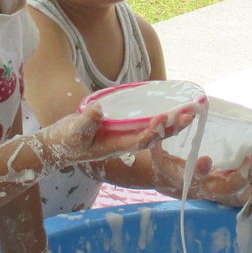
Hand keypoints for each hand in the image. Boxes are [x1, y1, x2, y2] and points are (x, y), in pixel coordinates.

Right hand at [31, 105, 195, 168]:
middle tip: (191, 115)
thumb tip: (98, 110)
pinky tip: (172, 106)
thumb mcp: (72, 133)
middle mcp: (126, 142)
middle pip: (154, 136)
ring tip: (190, 109)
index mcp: (116, 146)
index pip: (140, 141)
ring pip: (154, 129)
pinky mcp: (123, 126)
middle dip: (173, 128)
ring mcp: (125, 134)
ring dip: (172, 121)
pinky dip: (160, 116)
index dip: (154, 132)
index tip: (164, 119)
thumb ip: (85, 123)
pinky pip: (146, 122)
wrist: (60, 144)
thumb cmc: (65, 141)